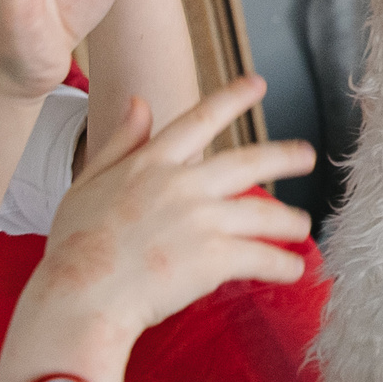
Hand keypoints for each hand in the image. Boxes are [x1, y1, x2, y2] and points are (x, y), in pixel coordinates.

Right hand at [17, 77, 313, 342]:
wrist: (79, 298)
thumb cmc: (74, 249)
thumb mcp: (87, 184)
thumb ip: (119, 143)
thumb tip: (139, 103)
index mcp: (152, 164)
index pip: (199, 120)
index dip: (233, 98)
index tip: (258, 83)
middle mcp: (182, 184)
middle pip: (248, 162)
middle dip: (284, 155)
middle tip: (308, 155)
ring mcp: (202, 220)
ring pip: (264, 213)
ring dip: (290, 221)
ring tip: (302, 226)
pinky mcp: (214, 258)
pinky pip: (263, 257)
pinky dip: (283, 263)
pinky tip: (294, 268)